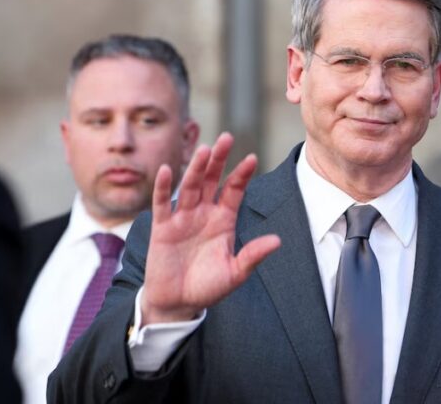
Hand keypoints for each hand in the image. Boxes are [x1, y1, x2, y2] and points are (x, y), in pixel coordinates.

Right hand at [140, 133, 280, 324]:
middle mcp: (204, 213)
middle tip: (227, 137)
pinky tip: (168, 169)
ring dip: (197, 168)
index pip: (234, 191)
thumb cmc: (208, 287)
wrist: (178, 303)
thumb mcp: (235, 272)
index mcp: (224, 220)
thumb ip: (253, 255)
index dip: (242, 175)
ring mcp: (183, 218)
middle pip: (212, 180)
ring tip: (204, 149)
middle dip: (219, 160)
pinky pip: (163, 203)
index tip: (252, 158)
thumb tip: (277, 241)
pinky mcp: (163, 227)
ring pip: (190, 186)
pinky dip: (164, 187)